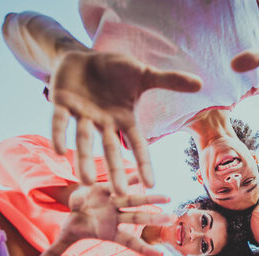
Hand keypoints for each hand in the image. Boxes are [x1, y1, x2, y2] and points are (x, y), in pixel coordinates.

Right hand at [31, 178, 173, 255]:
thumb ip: (54, 254)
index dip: (143, 248)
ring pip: (135, 199)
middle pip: (137, 218)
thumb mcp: (64, 238)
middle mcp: (116, 216)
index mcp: (109, 230)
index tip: (160, 255)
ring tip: (168, 196)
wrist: (74, 203)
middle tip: (172, 220)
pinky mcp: (109, 187)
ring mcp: (115, 201)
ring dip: (150, 197)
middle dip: (153, 219)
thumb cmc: (75, 223)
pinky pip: (123, 180)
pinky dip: (132, 177)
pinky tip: (146, 173)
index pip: (129, 241)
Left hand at [50, 50, 202, 193]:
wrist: (84, 56)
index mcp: (124, 118)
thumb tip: (200, 84)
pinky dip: (58, 134)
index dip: (143, 163)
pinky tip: (58, 150)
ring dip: (84, 159)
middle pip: (109, 149)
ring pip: (83, 140)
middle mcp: (104, 122)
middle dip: (114, 171)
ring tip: (85, 180)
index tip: (151, 184)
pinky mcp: (61, 104)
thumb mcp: (144, 73)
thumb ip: (170, 80)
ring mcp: (82, 114)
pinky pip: (59, 121)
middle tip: (119, 195)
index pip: (137, 144)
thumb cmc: (115, 69)